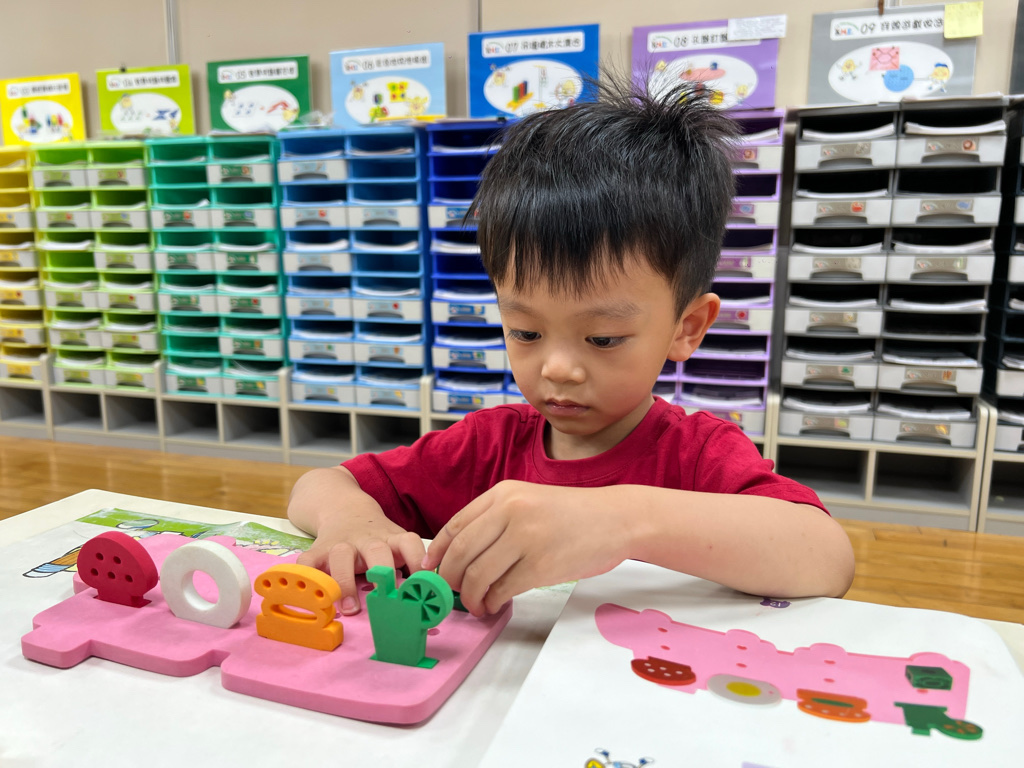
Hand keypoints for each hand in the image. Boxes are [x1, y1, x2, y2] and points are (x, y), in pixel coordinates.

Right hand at [295, 508, 426, 615]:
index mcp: (392, 538)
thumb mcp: (396, 545)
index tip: (424, 580)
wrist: (344, 508)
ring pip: (341, 555)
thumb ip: (409, 567)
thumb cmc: (378, 539)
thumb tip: (431, 601)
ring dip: (345, 581)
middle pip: (377, 549)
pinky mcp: (318, 550)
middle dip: (383, 571)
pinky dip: (307, 577)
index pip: (410, 543)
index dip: (418, 559)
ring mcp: (341, 544)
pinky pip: (308, 562)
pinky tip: (311, 595)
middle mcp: (368, 540)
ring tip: (350, 609)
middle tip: (387, 596)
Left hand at [421, 481, 631, 615]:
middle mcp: (511, 511)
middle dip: (449, 579)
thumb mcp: (529, 501)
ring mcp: (526, 538)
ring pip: (478, 575)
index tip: (430, 572)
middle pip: (461, 552)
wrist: (616, 519)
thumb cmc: (572, 515)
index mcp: (504, 494)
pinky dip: (492, 602)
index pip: (455, 526)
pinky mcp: (541, 565)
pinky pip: (502, 590)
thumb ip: (496, 520)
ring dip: (470, 597)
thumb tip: (460, 556)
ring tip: (475, 605)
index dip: (438, 554)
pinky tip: (494, 605)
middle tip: (450, 594)